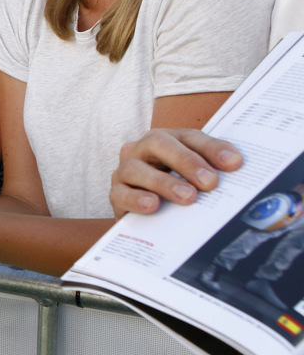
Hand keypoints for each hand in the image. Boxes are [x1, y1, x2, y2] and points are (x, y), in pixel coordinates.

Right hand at [109, 129, 242, 218]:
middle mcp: (141, 149)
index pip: (189, 137)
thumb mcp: (194, 179)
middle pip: (158, 143)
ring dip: (163, 182)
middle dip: (186, 161)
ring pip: (136, 168)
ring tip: (187, 197)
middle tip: (210, 182)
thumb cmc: (175, 191)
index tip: (234, 164)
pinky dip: (136, 199)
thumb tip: (239, 173)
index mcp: (166, 140)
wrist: (146, 217)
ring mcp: (125, 170)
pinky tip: (153, 205)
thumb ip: (210, 173)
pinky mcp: (115, 193)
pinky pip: (120, 193)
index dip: (212, 148)